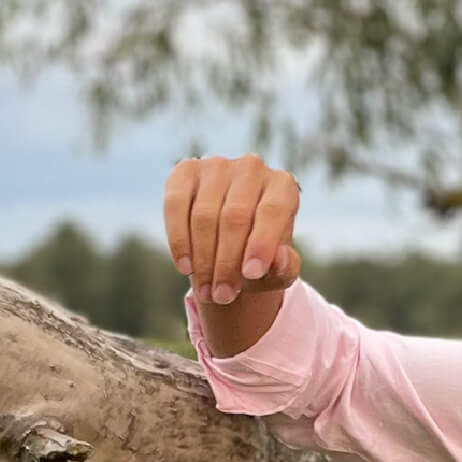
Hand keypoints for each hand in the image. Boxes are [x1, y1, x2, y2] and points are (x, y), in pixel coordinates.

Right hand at [163, 154, 302, 307]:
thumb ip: (285, 268)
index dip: (261, 243)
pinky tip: (184, 268)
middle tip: (223, 296)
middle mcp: (251, 168)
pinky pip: (176, 205)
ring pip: (204, 215)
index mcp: (282, 186)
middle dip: (227, 262)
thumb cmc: (260, 254)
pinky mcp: (185, 170)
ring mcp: (216, 165)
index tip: (252, 275)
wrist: (231, 239)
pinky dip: (179, 239)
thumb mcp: (279, 268)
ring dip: (203, 259)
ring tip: (207, 292)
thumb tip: (279, 259)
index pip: (272, 211)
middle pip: (234, 217)